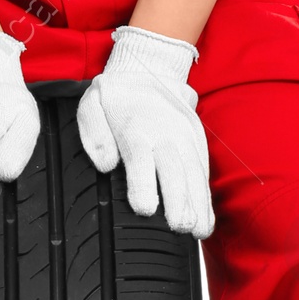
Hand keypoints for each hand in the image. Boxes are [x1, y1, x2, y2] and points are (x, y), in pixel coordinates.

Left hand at [76, 25, 213, 237]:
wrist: (149, 67)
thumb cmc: (115, 96)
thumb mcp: (92, 103)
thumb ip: (94, 133)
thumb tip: (106, 164)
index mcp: (135, 127)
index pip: (140, 158)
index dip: (144, 184)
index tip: (145, 209)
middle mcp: (164, 134)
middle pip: (173, 169)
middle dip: (178, 199)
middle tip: (179, 226)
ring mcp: (184, 138)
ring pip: (194, 174)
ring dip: (198, 204)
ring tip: (198, 231)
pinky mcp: (197, 143)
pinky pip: (203, 174)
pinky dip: (206, 199)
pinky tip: (206, 222)